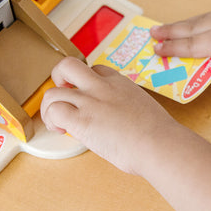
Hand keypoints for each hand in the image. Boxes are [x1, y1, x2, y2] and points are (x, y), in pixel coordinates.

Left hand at [40, 57, 178, 174]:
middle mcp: (102, 87)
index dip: (85, 83)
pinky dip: (51, 121)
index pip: (95, 69)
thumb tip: (117, 123)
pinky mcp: (81, 120)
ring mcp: (90, 101)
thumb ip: (126, 109)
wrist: (159, 145)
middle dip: (59, 78)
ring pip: (52, 91)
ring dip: (50, 108)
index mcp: (120, 83)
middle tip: (64, 96)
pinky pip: (53, 110)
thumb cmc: (158, 136)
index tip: (86, 99)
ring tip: (58, 123)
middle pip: (68, 65)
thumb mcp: (144, 110)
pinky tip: (61, 131)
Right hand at [151, 4, 210, 89]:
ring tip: (166, 29)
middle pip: (193, 26)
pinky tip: (192, 25)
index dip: (171, 48)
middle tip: (152, 33)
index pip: (191, 44)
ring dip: (185, 25)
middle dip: (172, 30)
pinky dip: (203, 21)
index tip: (155, 48)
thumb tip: (194, 55)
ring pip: (204, 17)